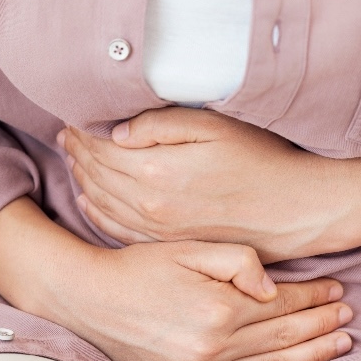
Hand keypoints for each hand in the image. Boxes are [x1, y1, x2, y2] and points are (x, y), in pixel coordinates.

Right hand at [42, 239, 353, 360]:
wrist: (89, 301)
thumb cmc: (140, 267)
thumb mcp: (188, 247)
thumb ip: (238, 260)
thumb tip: (274, 287)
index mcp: (217, 309)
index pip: (281, 305)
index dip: (313, 296)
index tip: (337, 290)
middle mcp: (212, 348)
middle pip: (284, 338)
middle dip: (322, 326)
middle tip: (349, 318)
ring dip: (312, 357)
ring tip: (340, 345)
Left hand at [58, 108, 339, 262]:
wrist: (296, 210)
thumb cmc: (263, 161)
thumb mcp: (215, 127)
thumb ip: (161, 125)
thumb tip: (117, 130)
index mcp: (157, 171)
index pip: (101, 148)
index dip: (82, 130)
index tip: (71, 116)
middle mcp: (151, 206)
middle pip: (96, 175)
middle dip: (77, 152)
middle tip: (64, 133)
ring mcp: (158, 229)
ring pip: (102, 203)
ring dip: (83, 179)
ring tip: (73, 158)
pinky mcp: (170, 243)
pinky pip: (119, 230)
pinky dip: (97, 213)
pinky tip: (89, 200)